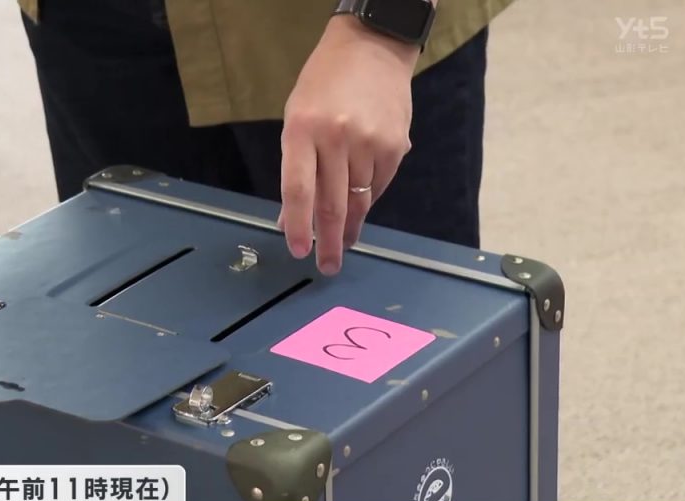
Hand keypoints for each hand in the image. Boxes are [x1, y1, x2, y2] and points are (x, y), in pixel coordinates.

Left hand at [278, 15, 419, 275]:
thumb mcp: (296, 119)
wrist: (371, 49)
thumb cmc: (323, 87)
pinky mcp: (395, 146)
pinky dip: (368, 201)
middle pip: (331, 204)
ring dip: (349, 227)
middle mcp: (336, 137)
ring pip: (358, 200)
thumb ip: (294, 168)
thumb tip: (289, 218)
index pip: (298, 190)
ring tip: (344, 244)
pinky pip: (379, 186)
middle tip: (327, 266)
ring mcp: (369, 142)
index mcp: (302, 130)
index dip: (298, 226)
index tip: (298, 251)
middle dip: (328, 242)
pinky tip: (361, 208)